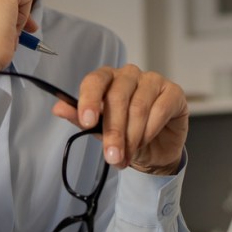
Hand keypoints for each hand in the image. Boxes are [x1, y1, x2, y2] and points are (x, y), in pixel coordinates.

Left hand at [52, 65, 188, 175]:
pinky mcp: (173, 91)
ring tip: (126, 156)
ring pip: (138, 107)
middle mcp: (128, 75)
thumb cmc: (124, 133)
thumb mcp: (99, 130)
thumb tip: (58, 108)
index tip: (87, 121)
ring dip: (132, 137)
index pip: (94, 81)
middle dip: (114, 131)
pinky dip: (151, 130)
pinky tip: (145, 142)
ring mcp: (152, 80)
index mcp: (106, 79)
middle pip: (117, 97)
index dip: (90, 100)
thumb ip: (80, 118)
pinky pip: (160, 109)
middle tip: (112, 156)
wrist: (153, 150)